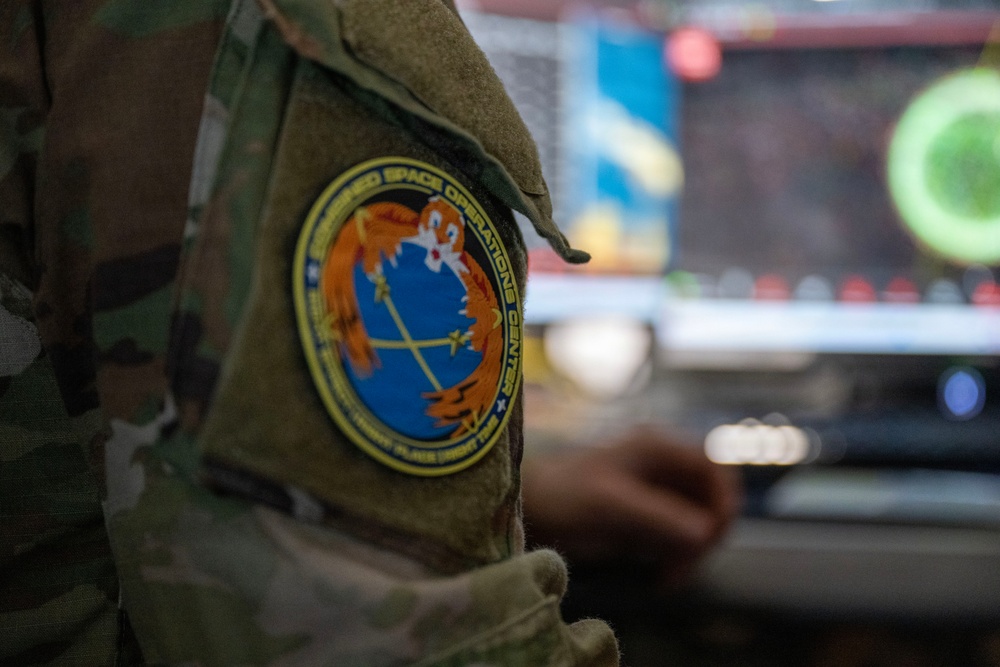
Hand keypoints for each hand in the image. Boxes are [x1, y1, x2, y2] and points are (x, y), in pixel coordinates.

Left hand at [521, 427, 741, 585]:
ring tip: (669, 578)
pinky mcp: (649, 518)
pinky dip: (678, 558)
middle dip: (707, 534)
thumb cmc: (564, 495)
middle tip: (686, 564)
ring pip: (699, 522)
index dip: (724, 499)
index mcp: (657, 448)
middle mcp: (663, 466)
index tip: (716, 535)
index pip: (712, 468)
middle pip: (711, 498)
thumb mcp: (611, 505)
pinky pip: (681, 538)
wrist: (530, 509)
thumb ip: (659, 516)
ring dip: (693, 552)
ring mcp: (657, 492)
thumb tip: (705, 532)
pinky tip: (662, 577)